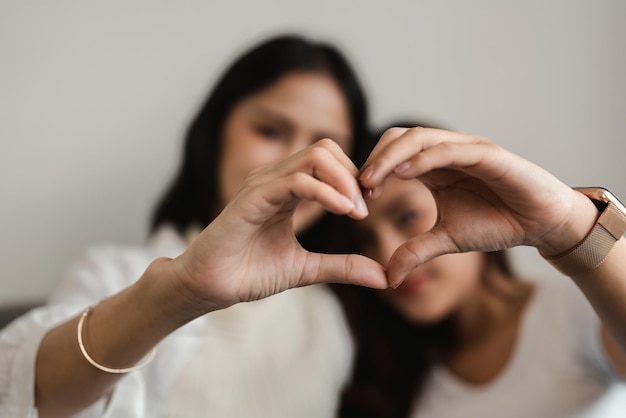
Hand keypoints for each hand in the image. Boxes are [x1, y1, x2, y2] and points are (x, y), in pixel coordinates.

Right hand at [171, 139, 387, 311]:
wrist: (210, 287)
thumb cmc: (249, 273)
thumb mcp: (307, 270)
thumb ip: (342, 267)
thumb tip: (382, 277)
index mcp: (287, 189)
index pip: (329, 161)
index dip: (354, 180)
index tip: (367, 209)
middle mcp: (276, 179)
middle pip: (326, 149)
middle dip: (353, 176)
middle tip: (364, 209)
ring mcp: (263, 184)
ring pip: (316, 157)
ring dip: (345, 182)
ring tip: (357, 212)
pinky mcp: (252, 197)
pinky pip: (297, 181)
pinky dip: (326, 192)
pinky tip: (343, 212)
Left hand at [358, 127, 593, 286]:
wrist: (541, 224)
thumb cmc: (497, 223)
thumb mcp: (447, 240)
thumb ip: (415, 251)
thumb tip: (387, 278)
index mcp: (433, 166)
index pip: (392, 153)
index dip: (371, 170)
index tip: (355, 196)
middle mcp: (445, 151)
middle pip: (399, 138)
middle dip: (374, 159)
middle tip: (357, 187)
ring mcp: (466, 148)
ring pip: (420, 138)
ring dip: (391, 157)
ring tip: (371, 180)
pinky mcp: (488, 153)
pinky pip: (449, 149)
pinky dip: (424, 158)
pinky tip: (405, 174)